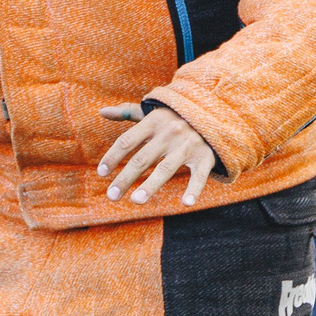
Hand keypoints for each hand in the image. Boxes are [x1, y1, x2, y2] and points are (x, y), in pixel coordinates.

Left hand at [98, 103, 217, 206]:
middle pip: (143, 159)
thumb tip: (101, 112)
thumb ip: (128, 113)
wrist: (214, 113)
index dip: (113, 157)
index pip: (127, 141)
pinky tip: (186, 204)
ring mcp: (188, 145)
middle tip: (111, 196)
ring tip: (135, 201)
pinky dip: (194, 189)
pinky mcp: (205, 157)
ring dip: (150, 185)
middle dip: (125, 178)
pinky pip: (199, 175)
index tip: (101, 173)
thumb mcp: (153, 113)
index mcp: (154, 122)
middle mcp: (169, 133)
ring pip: (166, 169)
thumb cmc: (175, 117)